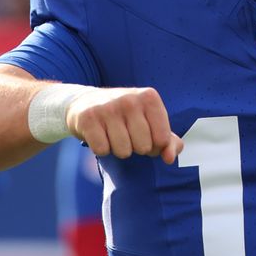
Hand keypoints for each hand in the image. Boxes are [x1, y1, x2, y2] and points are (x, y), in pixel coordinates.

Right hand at [65, 87, 182, 162]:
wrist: (85, 102)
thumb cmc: (126, 116)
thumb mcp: (151, 122)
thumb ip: (168, 142)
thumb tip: (169, 158)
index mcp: (149, 97)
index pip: (162, 139)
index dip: (155, 144)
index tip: (146, 134)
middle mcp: (129, 99)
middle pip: (143, 148)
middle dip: (136, 147)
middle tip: (126, 133)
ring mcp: (107, 108)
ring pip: (123, 151)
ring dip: (118, 149)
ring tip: (112, 133)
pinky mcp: (88, 118)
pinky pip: (102, 150)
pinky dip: (101, 149)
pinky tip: (99, 134)